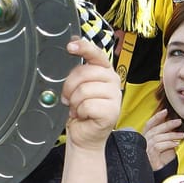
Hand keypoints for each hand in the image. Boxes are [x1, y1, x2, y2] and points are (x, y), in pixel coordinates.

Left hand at [60, 37, 121, 151]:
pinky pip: (87, 106)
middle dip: (70, 86)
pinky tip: (83, 116)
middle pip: (85, 72)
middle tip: (68, 98)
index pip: (97, 54)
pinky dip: (80, 113)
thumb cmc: (81, 111)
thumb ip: (78, 71)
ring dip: (74, 102)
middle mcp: (112, 80)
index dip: (83, 48)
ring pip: (84, 90)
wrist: (85, 135)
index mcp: (104, 71)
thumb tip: (72, 48)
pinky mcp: (112, 111)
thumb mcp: (77, 87)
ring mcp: (115, 96)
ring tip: (77, 108)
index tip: (70, 47)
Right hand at [142, 106, 183, 171]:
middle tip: (178, 121)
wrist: (159, 175)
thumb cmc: (161, 161)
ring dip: (171, 135)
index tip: (165, 111)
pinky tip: (176, 144)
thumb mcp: (166, 145)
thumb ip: (168, 137)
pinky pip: (159, 146)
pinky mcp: (149, 156)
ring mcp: (145, 149)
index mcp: (146, 138)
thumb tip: (175, 128)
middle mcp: (143, 142)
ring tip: (181, 135)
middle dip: (167, 124)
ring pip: (158, 137)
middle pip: (154, 129)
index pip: (149, 125)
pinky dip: (168, 144)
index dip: (156, 117)